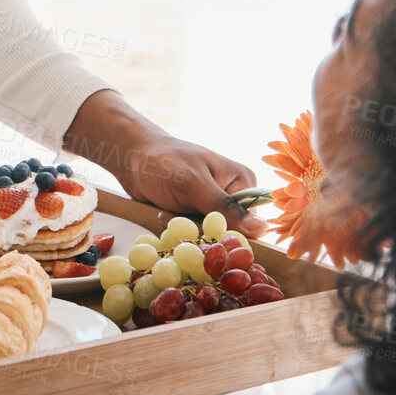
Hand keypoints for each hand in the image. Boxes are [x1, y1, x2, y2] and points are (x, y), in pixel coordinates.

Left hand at [63, 90, 266, 237]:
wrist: (132, 159)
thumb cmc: (164, 162)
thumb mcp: (194, 184)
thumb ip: (225, 207)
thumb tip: (263, 230)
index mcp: (242, 182)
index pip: (249, 222)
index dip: (225, 229)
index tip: (199, 220)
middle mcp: (233, 195)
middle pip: (228, 232)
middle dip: (199, 227)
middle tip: (176, 211)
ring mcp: (214, 206)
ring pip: (208, 236)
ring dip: (184, 228)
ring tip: (167, 209)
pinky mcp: (197, 215)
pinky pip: (193, 234)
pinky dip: (177, 229)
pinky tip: (164, 212)